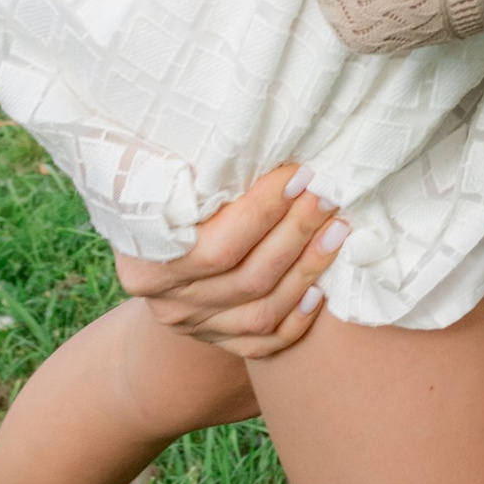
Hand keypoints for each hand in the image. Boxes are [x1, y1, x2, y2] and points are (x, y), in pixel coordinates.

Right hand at [114, 166, 348, 359]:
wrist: (149, 245)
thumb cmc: (163, 194)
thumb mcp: (165, 180)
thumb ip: (201, 175)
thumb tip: (264, 140)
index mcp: (146, 260)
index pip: (218, 246)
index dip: (265, 211)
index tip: (301, 174)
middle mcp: (166, 302)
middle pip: (248, 277)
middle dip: (297, 233)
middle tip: (329, 197)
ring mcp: (191, 327)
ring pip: (261, 311)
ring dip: (307, 270)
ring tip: (338, 232)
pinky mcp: (214, 341)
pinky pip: (261, 343)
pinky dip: (295, 321)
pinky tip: (321, 292)